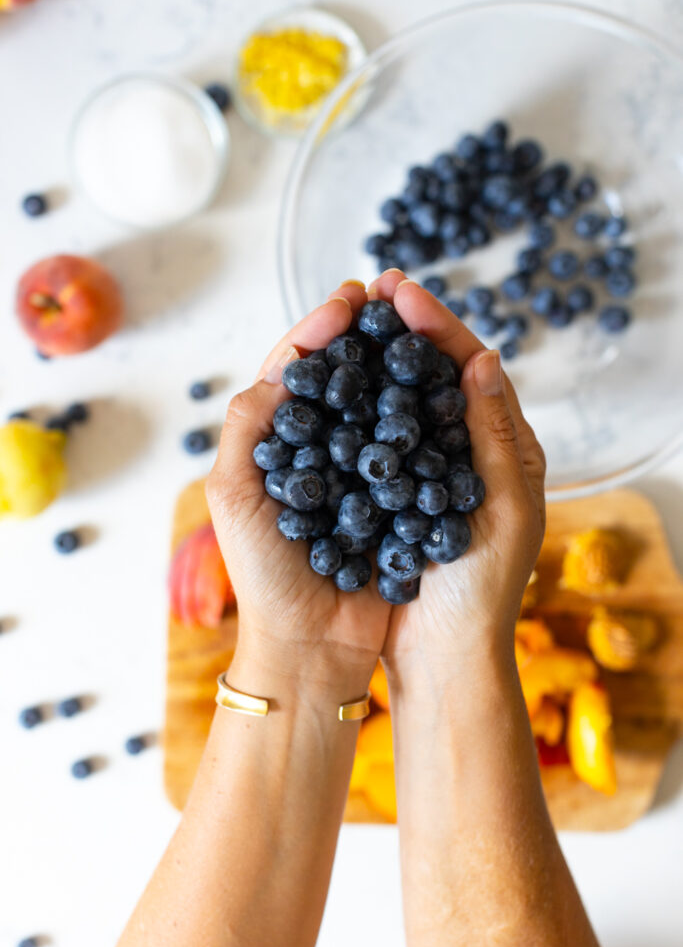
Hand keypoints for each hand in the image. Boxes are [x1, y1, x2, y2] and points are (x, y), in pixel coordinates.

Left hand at [207, 281, 389, 703]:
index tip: (352, 298)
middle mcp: (321, 450)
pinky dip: (428, 417)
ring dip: (402, 365)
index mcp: (276, 443)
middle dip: (368, 334)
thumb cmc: (264, 574)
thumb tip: (281, 369)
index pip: (298, 370)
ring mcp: (361, 474)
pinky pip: (414, 449)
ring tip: (425, 327)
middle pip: (346, 377)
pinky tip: (447, 389)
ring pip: (384, 405)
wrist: (313, 646)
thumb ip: (247, 428)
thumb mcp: (235, 495)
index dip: (321, 329)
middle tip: (395, 294)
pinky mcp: (396, 499)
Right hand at [373, 271, 546, 682]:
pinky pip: (372, 438)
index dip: (438, 326)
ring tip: (346, 323)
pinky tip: (330, 386)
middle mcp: (463, 451)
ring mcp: (423, 472)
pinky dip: (354, 407)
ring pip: (399, 399)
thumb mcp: (503, 511)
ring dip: (375, 359)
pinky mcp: (389, 494)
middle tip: (369, 290)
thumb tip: (486, 359)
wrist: (443, 656)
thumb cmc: (482, 592)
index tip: (401, 291)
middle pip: (433, 374)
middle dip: (403, 330)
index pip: (471, 370)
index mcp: (503, 450)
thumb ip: (496, 437)